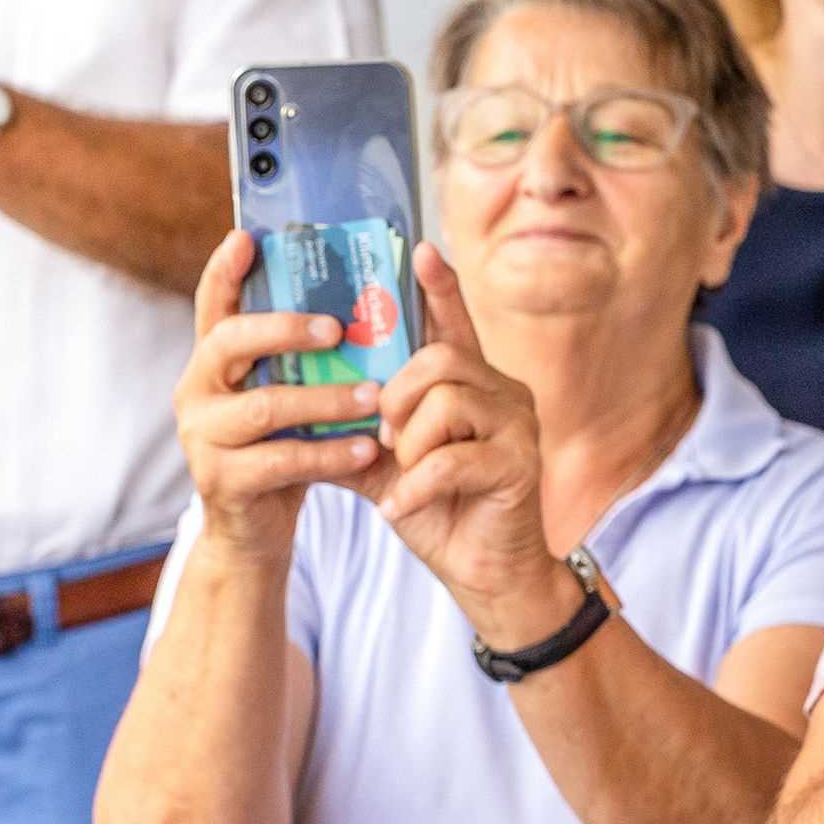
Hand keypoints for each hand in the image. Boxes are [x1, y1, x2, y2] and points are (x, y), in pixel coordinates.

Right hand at [173, 230, 386, 560]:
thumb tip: (361, 300)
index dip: (224, 270)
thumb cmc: (280, 448)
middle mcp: (194, 391)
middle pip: (230, 342)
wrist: (253, 531)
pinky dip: (329, 454)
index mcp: (211, 362)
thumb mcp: (286, 396)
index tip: (247, 237)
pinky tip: (367, 449)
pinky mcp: (220, 480)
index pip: (211, 305)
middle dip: (285, 328)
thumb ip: (301, 358)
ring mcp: (201, 437)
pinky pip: (280, 460)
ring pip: (264, 406)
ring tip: (374, 396)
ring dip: (325, 399)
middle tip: (338, 327)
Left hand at [369, 243, 562, 641]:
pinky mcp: (519, 464)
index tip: (420, 248)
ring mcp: (517, 426)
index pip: (453, 324)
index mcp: (473, 385)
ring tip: (401, 473)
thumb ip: (358, 430)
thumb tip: (303, 405)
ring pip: (447, 400)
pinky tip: (401, 509)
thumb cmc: (441, 512)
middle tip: (384, 435)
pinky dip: (417, 486)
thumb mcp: (388, 466)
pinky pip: (454, 457)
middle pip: (440, 358)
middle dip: (397, 394)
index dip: (439, 286)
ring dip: (410, 443)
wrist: (486, 574)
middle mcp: (503, 393)